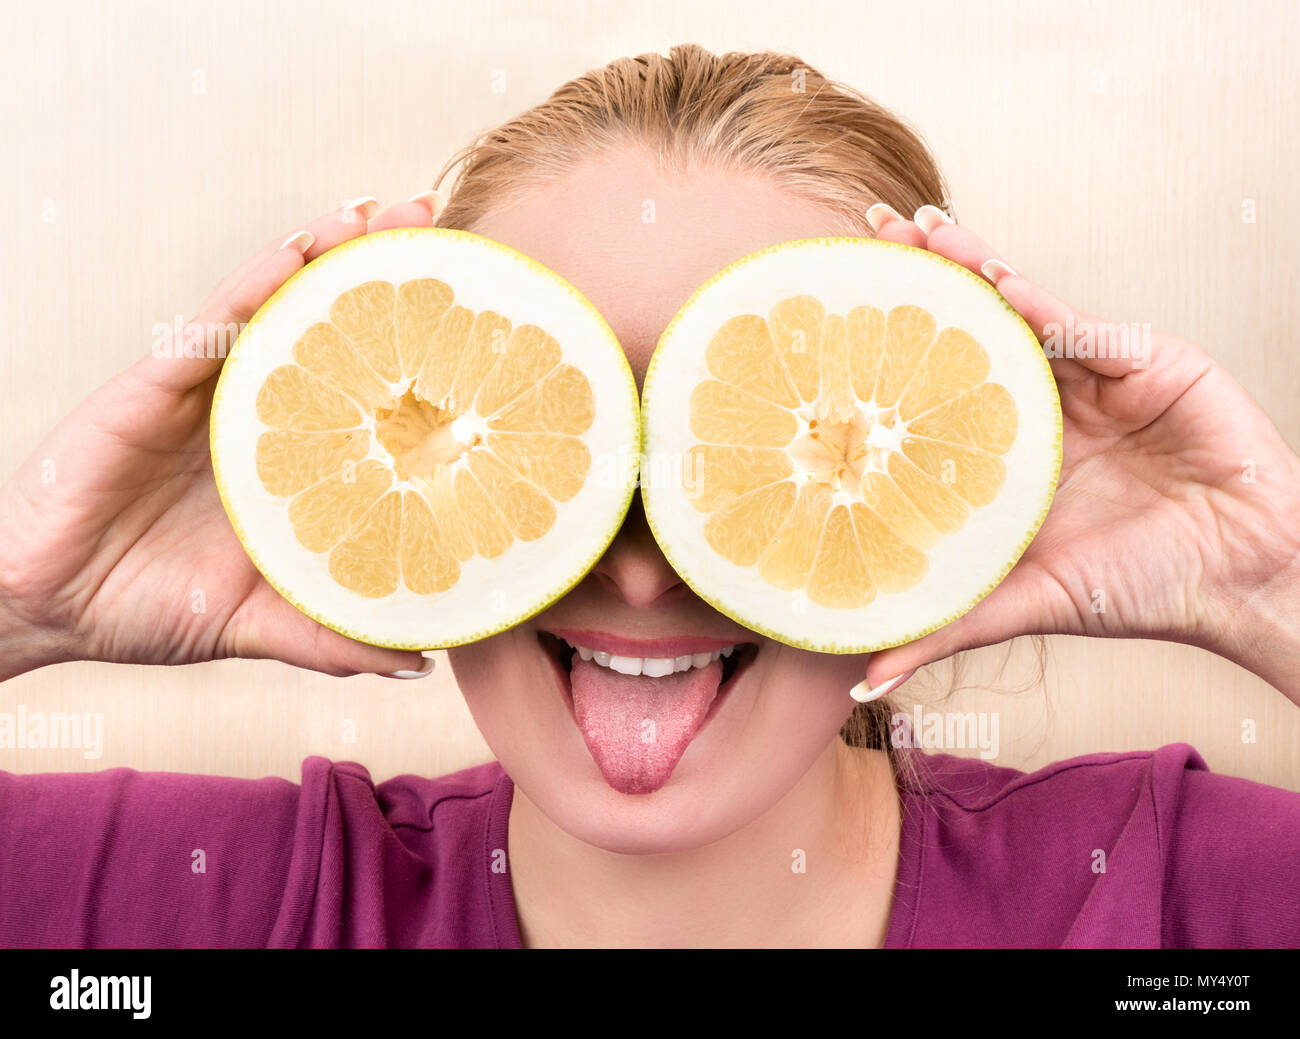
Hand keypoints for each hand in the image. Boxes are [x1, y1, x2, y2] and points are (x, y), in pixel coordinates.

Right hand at [0, 195, 447, 680]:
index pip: (358, 387)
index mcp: (287, 458)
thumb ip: (332, 635)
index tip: (476, 318)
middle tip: (442, 227)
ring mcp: (205, 391)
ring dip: (329, 252)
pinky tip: (300, 250)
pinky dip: (256, 283)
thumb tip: (419, 657)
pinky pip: (210, 323)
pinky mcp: (154, 386)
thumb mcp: (261, 623)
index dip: (411, 349)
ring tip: (386, 213)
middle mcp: (254, 411)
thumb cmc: (150, 606)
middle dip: (381, 275)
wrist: (50, 609)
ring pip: (274, 305)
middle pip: (325, 327)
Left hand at [859, 205, 1299, 701]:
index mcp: (1011, 449)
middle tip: (867, 234)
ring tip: (917, 231)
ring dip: (970, 266)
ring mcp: (1094, 376)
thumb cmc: (1137, 589)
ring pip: (1021, 308)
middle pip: (972, 328)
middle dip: (924, 278)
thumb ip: (946, 625)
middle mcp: (1045, 402)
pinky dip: (1039, 304)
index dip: (890, 348)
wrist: (1239, 581)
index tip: (834, 318)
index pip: (939, 383)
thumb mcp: (1022, 602)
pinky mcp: (1147, 360)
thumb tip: (862, 677)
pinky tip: (994, 280)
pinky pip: (1082, 326)